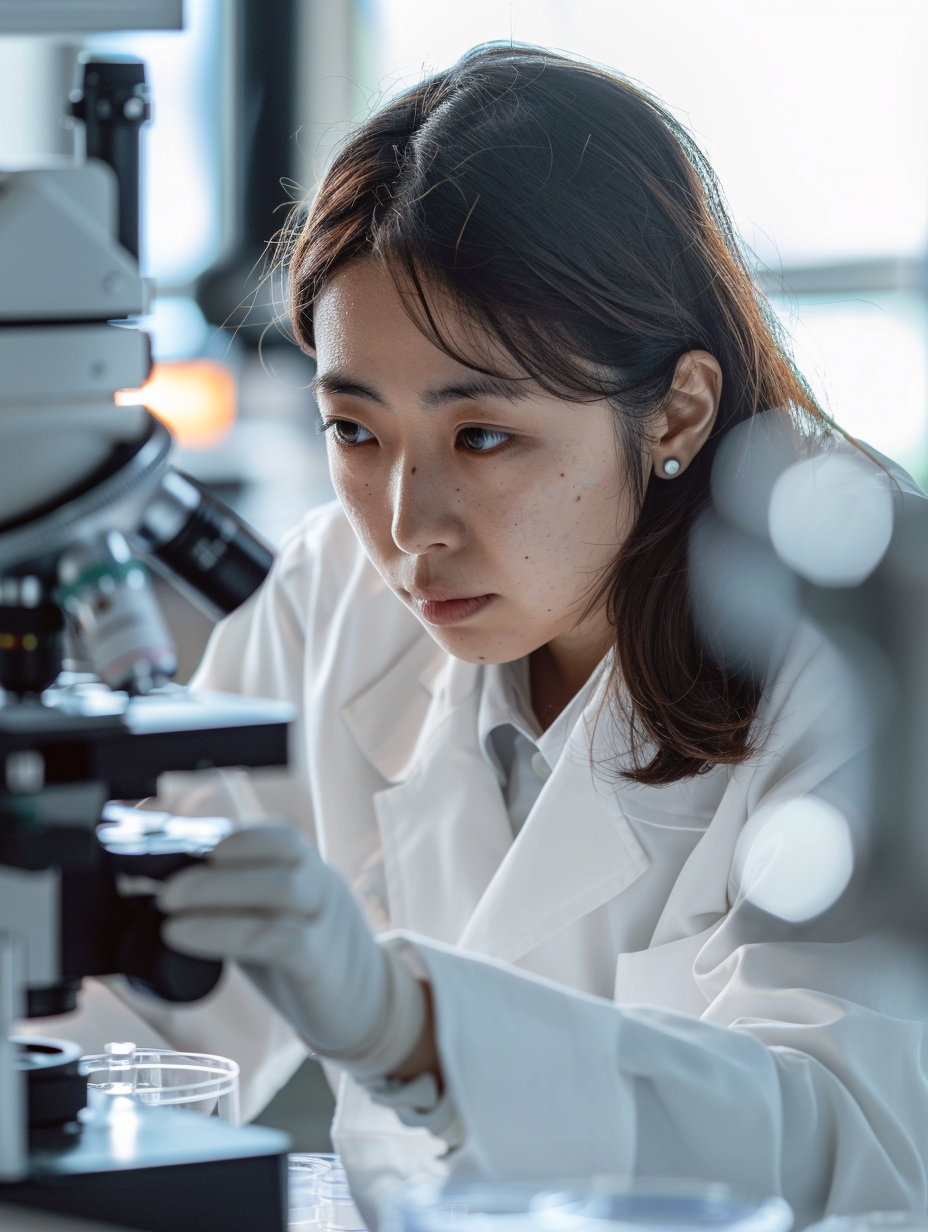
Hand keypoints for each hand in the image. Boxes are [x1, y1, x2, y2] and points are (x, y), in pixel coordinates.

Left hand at [158, 824, 426, 1080]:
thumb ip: (235, 898)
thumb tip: (161, 887)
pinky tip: (186, 937)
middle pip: (281, 854)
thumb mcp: (274, 916)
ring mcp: (325, 924)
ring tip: (169, 908)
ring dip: (217, 893)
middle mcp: (321, 887)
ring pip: (283, 889)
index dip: (236, 837)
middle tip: (164, 888)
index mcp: (308, 870)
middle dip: (215, 866)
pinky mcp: (321, 966)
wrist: (367, 1006)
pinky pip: (282, 940)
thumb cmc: (305, 956)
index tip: (188, 848)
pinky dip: (227, 933)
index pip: (280, 836)